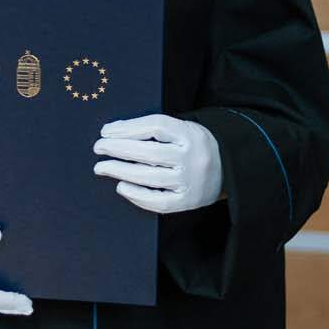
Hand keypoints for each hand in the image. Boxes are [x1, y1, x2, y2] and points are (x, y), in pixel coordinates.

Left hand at [94, 115, 222, 214]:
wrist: (230, 169)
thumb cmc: (196, 146)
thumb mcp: (185, 130)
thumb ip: (157, 130)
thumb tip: (114, 132)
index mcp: (192, 134)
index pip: (156, 126)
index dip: (128, 127)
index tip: (106, 130)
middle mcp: (193, 158)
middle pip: (149, 152)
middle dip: (118, 148)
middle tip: (98, 147)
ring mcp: (191, 182)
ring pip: (149, 177)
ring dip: (120, 171)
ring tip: (102, 167)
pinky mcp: (188, 202)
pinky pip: (157, 201)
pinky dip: (136, 194)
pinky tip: (121, 186)